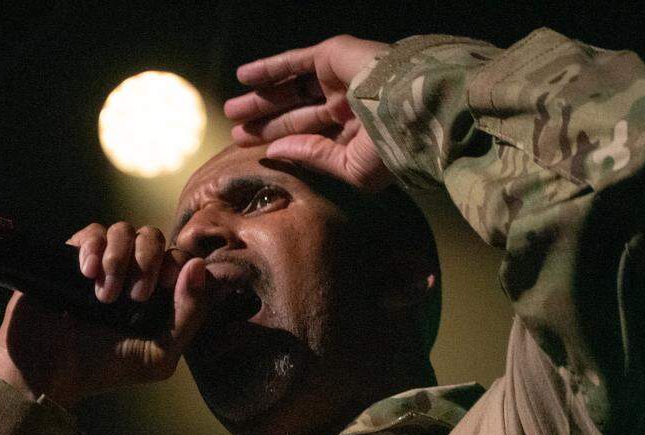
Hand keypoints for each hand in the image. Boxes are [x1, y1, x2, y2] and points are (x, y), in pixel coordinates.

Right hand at [0, 223, 215, 407]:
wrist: (46, 371)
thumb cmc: (103, 368)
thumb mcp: (158, 356)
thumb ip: (188, 316)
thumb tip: (200, 267)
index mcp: (155, 296)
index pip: (179, 259)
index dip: (178, 263)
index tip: (167, 283)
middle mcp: (131, 276)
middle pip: (153, 237)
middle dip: (149, 260)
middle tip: (135, 295)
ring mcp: (101, 265)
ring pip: (123, 230)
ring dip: (119, 259)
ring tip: (104, 296)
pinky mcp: (71, 257)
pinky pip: (92, 232)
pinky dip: (94, 248)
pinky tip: (87, 274)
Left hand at [224, 35, 392, 191]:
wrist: (413, 108)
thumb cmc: (389, 147)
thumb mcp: (350, 167)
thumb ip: (313, 157)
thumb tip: (277, 150)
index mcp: (355, 134)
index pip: (310, 138)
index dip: (281, 143)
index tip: (255, 151)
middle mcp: (347, 105)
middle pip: (295, 114)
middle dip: (264, 123)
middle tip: (235, 133)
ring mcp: (339, 79)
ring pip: (290, 89)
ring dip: (261, 98)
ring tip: (231, 110)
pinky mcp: (332, 56)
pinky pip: (293, 62)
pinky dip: (268, 68)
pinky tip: (243, 77)